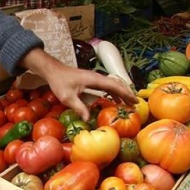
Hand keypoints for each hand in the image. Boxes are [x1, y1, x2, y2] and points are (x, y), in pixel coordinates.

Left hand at [19, 48, 137, 120]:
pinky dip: (113, 93)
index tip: (134, 101)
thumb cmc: (60, 82)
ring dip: (121, 93)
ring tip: (128, 104)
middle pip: (116, 85)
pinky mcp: (91, 80)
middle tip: (136, 104)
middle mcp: (97, 77)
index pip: (114, 86)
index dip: (125, 94)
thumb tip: (88, 119)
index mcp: (95, 79)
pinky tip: (114, 100)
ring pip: (112, 85)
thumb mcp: (67, 97)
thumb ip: (79, 107)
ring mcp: (95, 78)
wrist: (53, 71)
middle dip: (127, 94)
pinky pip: (106, 86)